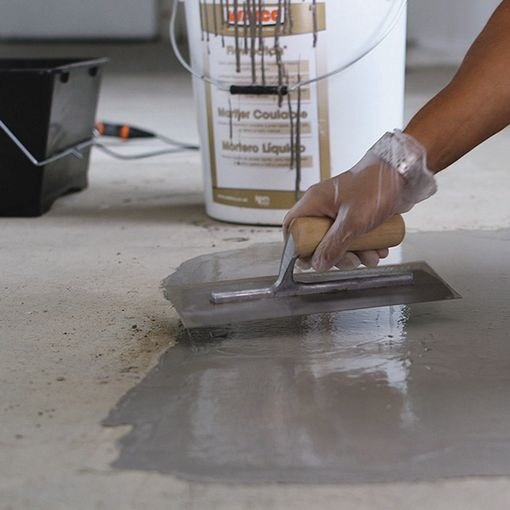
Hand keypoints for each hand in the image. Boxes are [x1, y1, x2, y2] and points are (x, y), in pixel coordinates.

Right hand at [283, 131, 436, 271]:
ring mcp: (340, 213)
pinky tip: (379, 249)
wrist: (404, 174)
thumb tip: (318, 264)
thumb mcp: (353, 222)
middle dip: (336, 256)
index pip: (292, 226)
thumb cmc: (376, 186)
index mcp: (315, 202)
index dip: (296, 247)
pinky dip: (366, 248)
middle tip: (351, 260)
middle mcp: (324, 208)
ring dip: (356, 255)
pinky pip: (354, 240)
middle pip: (317, 242)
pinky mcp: (356, 217)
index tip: (309, 261)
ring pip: (338, 244)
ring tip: (372, 255)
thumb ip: (333, 245)